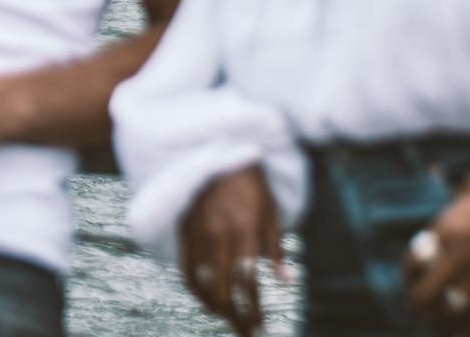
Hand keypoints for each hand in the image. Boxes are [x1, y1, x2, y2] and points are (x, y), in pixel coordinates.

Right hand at [180, 165, 284, 336]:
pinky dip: (194, 289)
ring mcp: (196, 233)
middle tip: (245, 330)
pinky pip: (185, 268)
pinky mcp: (183, 230)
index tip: (259, 326)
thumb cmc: (250, 182)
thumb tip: (286, 281)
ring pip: (200, 283)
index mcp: (243, 230)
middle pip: (222, 290)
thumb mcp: (271, 212)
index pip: (247, 283)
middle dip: (234, 316)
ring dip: (214, 307)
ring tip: (228, 319)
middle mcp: (217, 234)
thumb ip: (276, 249)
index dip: (252, 310)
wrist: (217, 151)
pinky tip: (205, 299)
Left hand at [405, 164, 469, 335]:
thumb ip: (453, 195)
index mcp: (446, 227)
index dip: (409, 270)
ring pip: (448, 308)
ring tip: (431, 320)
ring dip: (436, 318)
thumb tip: (437, 178)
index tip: (412, 275)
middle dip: (416, 300)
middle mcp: (458, 255)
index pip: (414, 259)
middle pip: (424, 291)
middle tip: (416, 304)